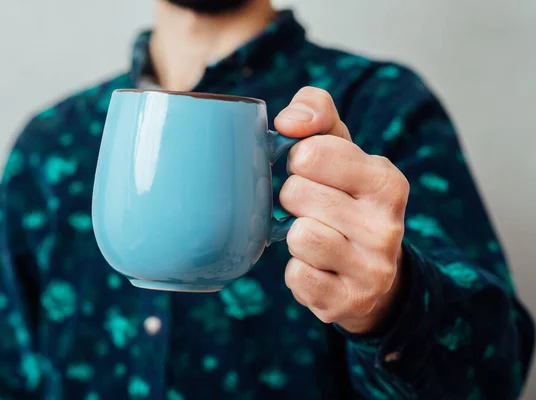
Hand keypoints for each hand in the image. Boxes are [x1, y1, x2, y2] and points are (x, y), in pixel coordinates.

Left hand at [275, 87, 408, 333]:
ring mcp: (371, 267)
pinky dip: (298, 271)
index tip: (312, 171)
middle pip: (296, 193)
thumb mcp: (340, 148)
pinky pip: (296, 277)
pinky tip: (318, 267)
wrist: (373, 276)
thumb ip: (316, 113)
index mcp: (386, 180)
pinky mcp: (349, 301)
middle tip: (313, 207)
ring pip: (298, 235)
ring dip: (294, 235)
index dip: (298, 160)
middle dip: (294, 198)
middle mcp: (387, 225)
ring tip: (317, 236)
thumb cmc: (346, 198)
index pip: (310, 153)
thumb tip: (288, 120)